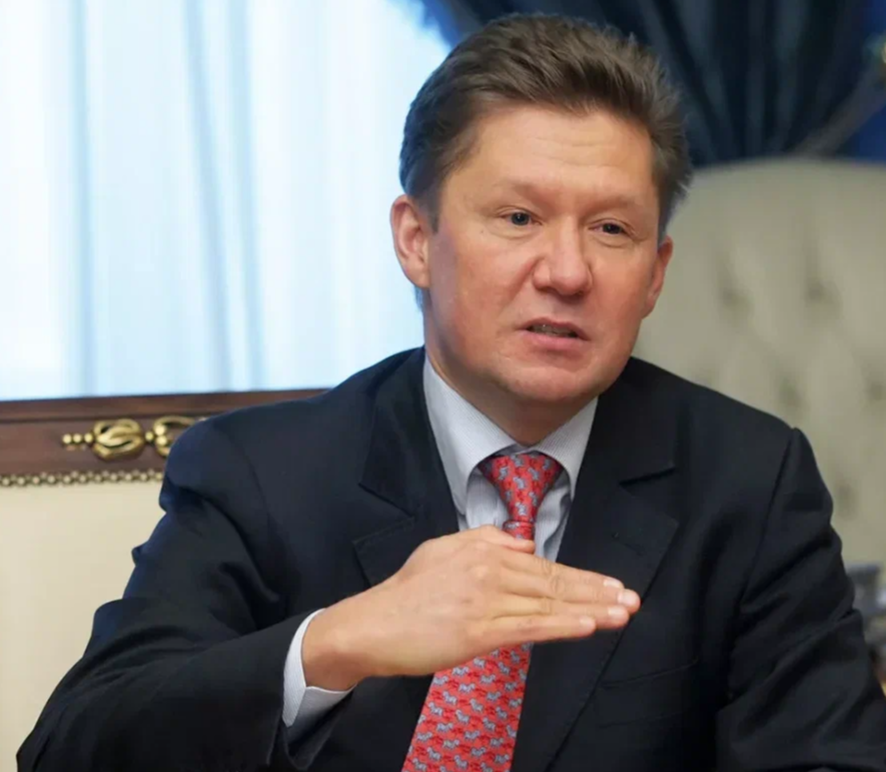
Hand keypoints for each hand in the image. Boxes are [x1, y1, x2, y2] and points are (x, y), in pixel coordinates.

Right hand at [302, 525, 639, 689]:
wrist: (373, 624)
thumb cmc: (406, 592)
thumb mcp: (442, 549)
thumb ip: (485, 540)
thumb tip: (524, 542)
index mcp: (484, 550)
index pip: (544, 565)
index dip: (582, 576)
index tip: (612, 584)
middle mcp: (490, 570)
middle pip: (554, 582)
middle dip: (597, 591)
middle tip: (632, 598)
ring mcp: (486, 600)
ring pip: (548, 604)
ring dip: (591, 609)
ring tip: (623, 613)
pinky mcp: (479, 631)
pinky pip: (529, 627)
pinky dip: (561, 625)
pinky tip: (587, 625)